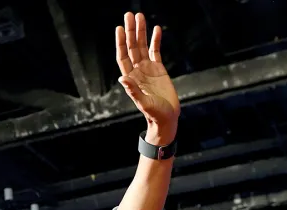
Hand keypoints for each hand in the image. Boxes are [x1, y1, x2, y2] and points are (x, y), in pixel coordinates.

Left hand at [115, 12, 179, 143]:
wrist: (166, 118)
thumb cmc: (154, 113)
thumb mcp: (143, 102)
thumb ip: (133, 90)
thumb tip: (122, 78)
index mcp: (131, 78)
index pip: (123, 56)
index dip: (121, 42)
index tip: (119, 28)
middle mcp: (137, 71)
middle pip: (132, 47)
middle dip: (130, 31)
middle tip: (130, 15)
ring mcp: (148, 69)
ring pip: (142, 46)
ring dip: (141, 32)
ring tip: (140, 16)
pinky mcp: (159, 69)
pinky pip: (155, 51)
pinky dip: (155, 40)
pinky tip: (156, 29)